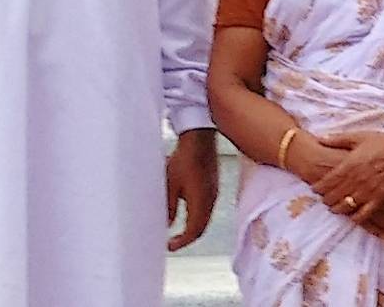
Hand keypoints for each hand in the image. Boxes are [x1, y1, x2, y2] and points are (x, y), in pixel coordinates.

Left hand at [166, 129, 220, 251]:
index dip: (182, 242)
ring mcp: (215, 192)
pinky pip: (207, 208)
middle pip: (201, 228)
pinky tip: (186, 210)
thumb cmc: (185, 158)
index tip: (170, 246)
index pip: (193, 231)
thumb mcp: (170, 184)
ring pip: (205, 218)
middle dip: (188, 237)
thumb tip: (168, 223)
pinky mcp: (214, 185)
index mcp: (201, 202)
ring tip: (179, 229)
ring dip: (193, 226)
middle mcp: (211, 200)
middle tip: (174, 242)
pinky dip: (197, 215)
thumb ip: (169, 206)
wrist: (199, 138)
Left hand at [282, 132, 383, 236]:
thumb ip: (338, 139)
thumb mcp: (359, 136)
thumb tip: (321, 138)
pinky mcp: (380, 198)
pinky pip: (364, 213)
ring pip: (346, 206)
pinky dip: (356, 217)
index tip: (315, 189)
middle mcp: (356, 180)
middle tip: (323, 200)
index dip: (319, 187)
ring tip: (334, 208)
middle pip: (334, 196)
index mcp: (349, 164)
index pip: (327, 181)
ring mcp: (368, 191)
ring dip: (337, 208)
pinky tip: (352, 217)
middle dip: (326, 199)